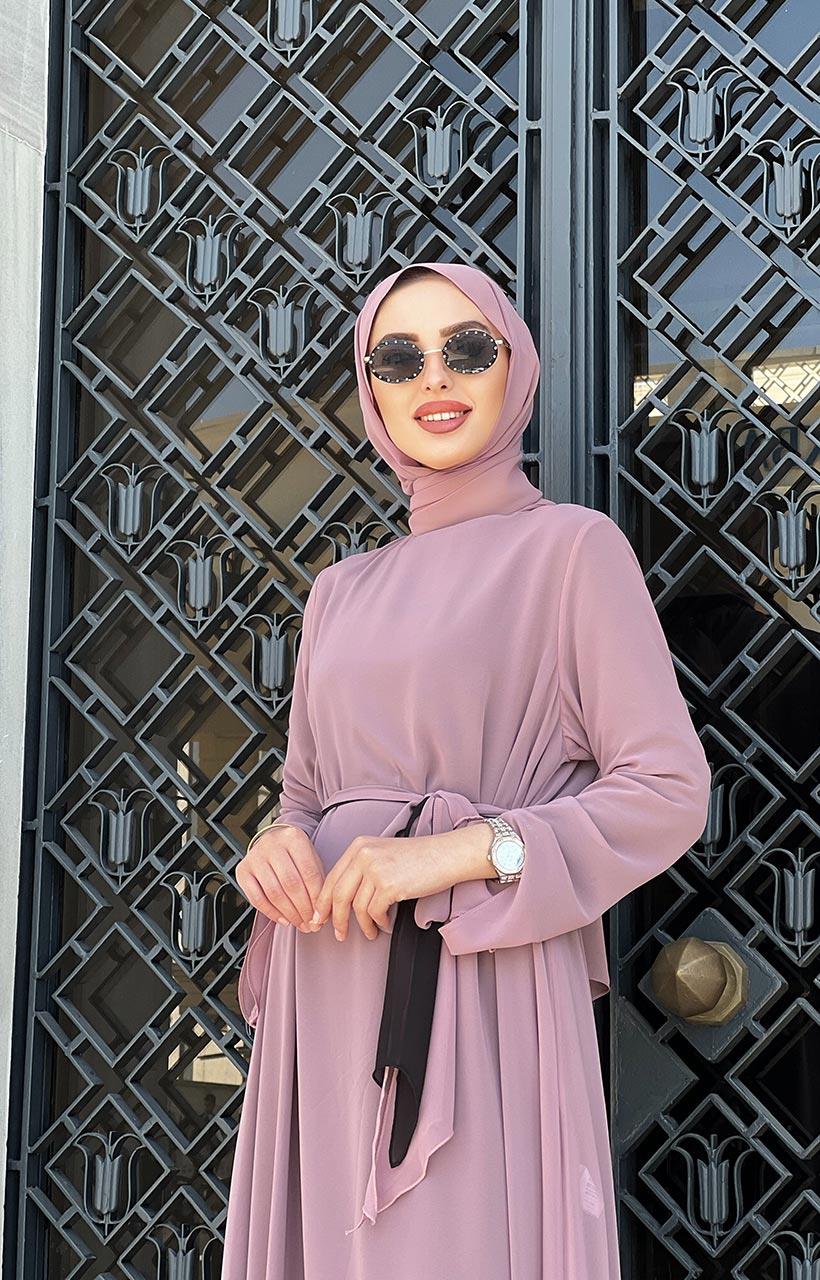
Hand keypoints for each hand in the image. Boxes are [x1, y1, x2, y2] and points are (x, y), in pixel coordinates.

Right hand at [236, 824, 324, 929]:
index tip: (321, 914)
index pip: (309, 872)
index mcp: (293, 837)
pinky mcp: (242, 871)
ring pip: (274, 893)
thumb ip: (317, 881)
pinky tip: (284, 920)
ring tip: (300, 924)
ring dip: (289, 914)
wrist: (271, 840)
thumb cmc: (294, 853)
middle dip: (303, 909)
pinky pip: (257, 899)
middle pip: (291, 883)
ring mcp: (254, 857)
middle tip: (311, 924)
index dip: (316, 897)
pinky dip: (272, 913)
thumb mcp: (310, 857)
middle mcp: (272, 844)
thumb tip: (321, 912)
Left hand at [312, 821, 492, 941]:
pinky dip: (379, 923)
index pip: (332, 878)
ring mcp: (376, 869)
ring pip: (357, 907)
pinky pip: (375, 912)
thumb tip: (341, 899)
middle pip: (338, 894)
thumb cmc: (420, 858)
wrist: (448, 854)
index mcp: (359, 846)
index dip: (323, 902)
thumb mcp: (383, 854)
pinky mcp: (390, 885)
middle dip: (336, 919)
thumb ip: (361, 870)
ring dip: (363, 925)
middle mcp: (364, 854)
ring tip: (369, 932)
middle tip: (338, 934)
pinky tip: (385, 925)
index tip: (320, 918)